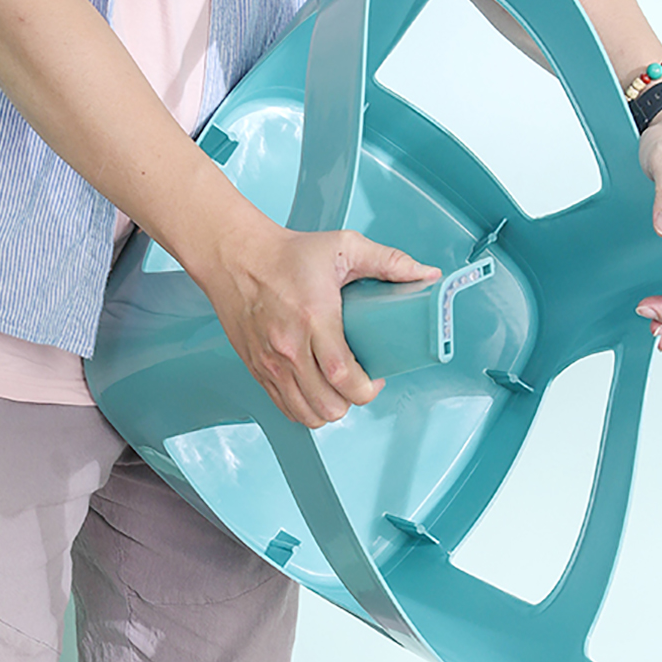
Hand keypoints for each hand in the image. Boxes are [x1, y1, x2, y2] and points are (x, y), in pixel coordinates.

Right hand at [195, 210, 438, 427]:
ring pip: (306, 415)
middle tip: (360, 381)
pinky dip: (304, 408)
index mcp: (314, 318)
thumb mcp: (344, 246)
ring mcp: (270, 363)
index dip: (368, 389)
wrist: (236, 256)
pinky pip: (284, 409)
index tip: (376, 377)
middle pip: (328, 405)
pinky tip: (315, 389)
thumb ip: (389, 261)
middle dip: (352, 401)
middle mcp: (289, 347)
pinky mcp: (257, 369)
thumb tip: (425, 274)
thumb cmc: (287, 253)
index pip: (345, 377)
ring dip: (329, 408)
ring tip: (338, 388)